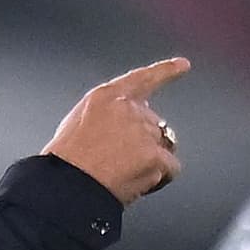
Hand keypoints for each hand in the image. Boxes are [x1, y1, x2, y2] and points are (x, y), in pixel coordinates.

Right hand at [46, 56, 191, 202]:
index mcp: (106, 96)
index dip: (165, 71)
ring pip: (164, 145)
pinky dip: (161, 178)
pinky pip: (172, 167)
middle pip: (154, 123)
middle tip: (121, 162)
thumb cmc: (66, 161)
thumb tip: (122, 127)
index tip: (183, 65)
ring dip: (152, 160)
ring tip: (125, 174)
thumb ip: (107, 115)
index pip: (142, 78)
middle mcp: (128, 108)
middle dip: (144, 142)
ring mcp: (143, 131)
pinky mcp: (154, 156)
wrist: (67, 184)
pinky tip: (141, 184)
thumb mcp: (78, 122)